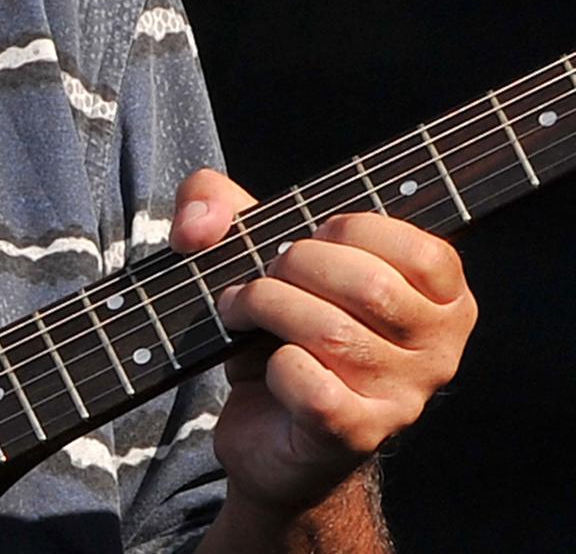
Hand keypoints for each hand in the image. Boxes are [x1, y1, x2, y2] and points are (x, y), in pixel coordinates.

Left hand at [169, 169, 477, 515]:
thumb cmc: (280, 330)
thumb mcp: (255, 249)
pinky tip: (268, 368)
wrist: (268, 431)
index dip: (344, 231)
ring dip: (266, 309)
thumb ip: (215, 202)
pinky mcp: (357, 435)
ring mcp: (403, 399)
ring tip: (241, 313)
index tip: (307, 243)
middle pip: (369, 285)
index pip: (417, 247)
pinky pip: (312, 386)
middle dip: (292, 267)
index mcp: (440, 300)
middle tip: (262, 282)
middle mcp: (438, 351)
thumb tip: (197, 226)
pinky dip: (276, 368)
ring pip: (333, 334)